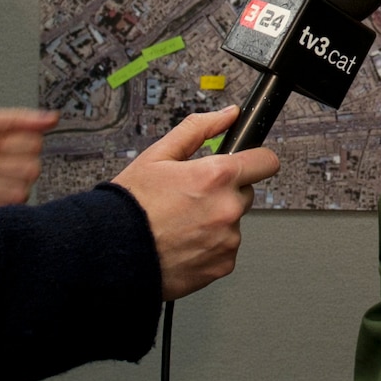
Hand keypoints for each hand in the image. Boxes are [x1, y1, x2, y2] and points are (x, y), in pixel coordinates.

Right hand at [110, 107, 277, 299]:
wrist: (114, 252)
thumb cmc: (131, 205)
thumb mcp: (158, 155)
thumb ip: (199, 129)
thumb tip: (227, 116)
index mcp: (216, 177)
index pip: (266, 162)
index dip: (255, 159)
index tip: (246, 163)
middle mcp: (227, 209)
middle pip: (246, 192)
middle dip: (225, 192)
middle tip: (192, 197)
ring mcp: (227, 239)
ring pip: (233, 222)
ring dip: (216, 221)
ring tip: (181, 223)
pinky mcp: (223, 264)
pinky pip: (225, 248)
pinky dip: (209, 246)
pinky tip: (184, 242)